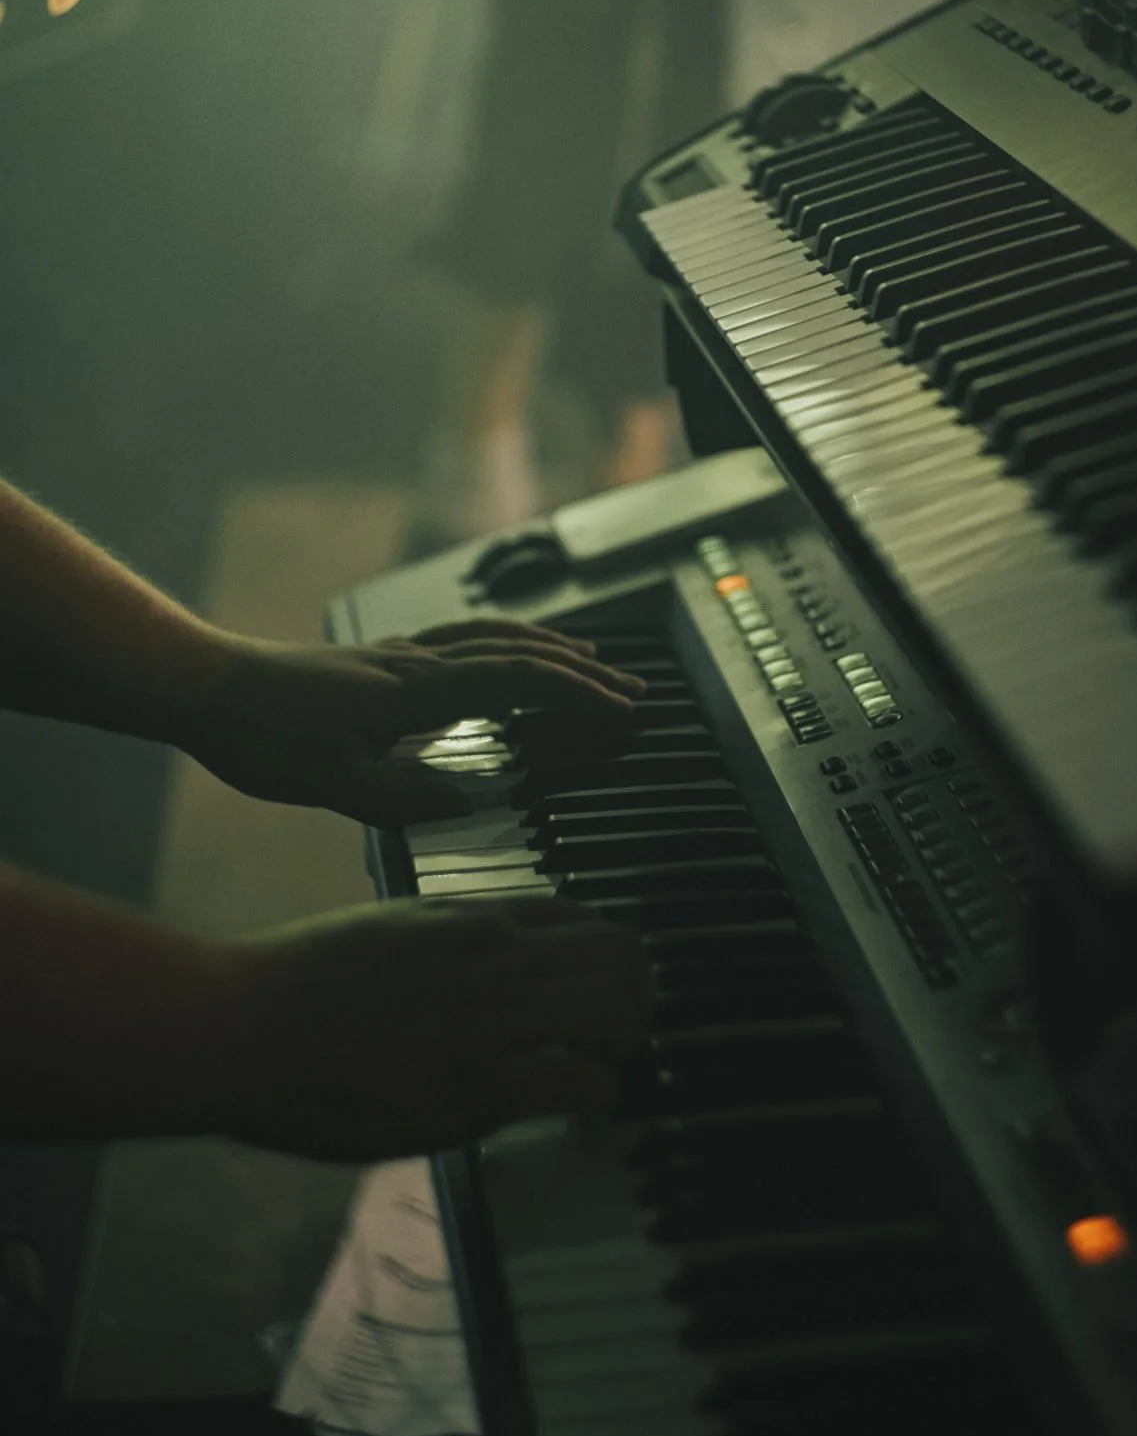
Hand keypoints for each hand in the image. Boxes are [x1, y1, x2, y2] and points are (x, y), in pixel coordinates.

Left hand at [177, 620, 643, 827]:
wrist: (208, 688)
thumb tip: (472, 798)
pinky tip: (501, 659)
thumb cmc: (263, 736)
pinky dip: (502, 644)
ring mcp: (399, 655)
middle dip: (580, 669)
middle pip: (516, 651)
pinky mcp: (381, 660)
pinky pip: (462, 640)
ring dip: (546, 649)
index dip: (575, 693)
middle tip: (629, 688)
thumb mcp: (335, 784)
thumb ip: (408, 794)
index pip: (516, 679)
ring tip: (586, 663)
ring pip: (490, 637)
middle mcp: (416, 661)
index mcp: (416, 689)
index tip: (620, 709)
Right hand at [212, 897, 652, 1159]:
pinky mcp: (480, 1085)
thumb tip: (477, 953)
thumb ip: (442, 939)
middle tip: (617, 1031)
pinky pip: (583, 1080)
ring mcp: (491, 1018)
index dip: (598, 955)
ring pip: (617, 1008)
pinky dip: (596, 1095)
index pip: (578, 916)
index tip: (591, 988)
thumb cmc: (295, 983)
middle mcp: (494, 955)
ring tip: (600, 1067)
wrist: (241, 1024)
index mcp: (469, 917)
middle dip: (635, 993)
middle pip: (621, 953)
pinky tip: (574, 1108)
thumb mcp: (385, 930)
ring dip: (623, 1040)